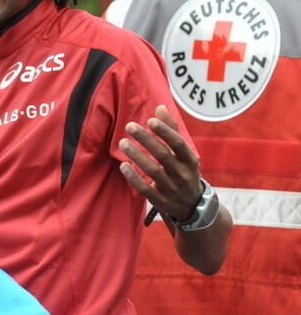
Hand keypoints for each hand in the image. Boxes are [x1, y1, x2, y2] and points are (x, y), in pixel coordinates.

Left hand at [118, 105, 202, 221]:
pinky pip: (145, 189)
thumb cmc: (184, 172)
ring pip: (153, 170)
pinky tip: (123, 165)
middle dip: (146, 139)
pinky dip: (133, 177)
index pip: (178, 143)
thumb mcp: (184, 154)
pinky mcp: (160, 200)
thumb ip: (172, 130)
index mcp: (190, 160)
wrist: (192, 206)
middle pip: (163, 154)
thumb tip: (160, 107)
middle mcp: (182, 174)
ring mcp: (171, 188)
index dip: (165, 132)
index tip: (150, 121)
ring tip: (122, 142)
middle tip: (129, 126)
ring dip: (136, 155)